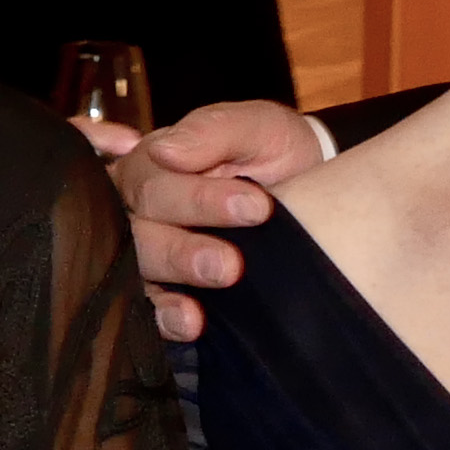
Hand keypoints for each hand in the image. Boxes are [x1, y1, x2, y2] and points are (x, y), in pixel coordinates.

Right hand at [110, 102, 319, 341]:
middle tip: (231, 264)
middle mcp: (138, 211)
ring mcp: (150, 253)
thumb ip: (211, 131)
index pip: (153, 184)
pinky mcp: (167, 289)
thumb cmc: (271, 149)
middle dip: (184, 250)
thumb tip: (164, 149)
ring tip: (218, 286)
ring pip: (141, 271)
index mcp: (150, 165)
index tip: (256, 205)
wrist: (310, 183)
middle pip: (140, 232)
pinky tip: (191, 323)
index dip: (198, 199)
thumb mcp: (254, 125)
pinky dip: (166, 318)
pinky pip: (150, 309)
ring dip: (177, 281)